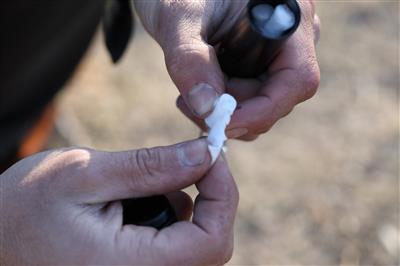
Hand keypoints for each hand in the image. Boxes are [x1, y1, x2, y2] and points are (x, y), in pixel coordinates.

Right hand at [0, 139, 238, 264]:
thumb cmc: (24, 208)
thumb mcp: (85, 175)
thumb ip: (149, 167)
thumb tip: (203, 154)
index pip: (211, 242)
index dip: (223, 194)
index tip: (210, 153)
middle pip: (209, 244)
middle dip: (206, 194)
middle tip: (184, 158)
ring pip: (194, 241)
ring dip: (179, 202)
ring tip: (132, 188)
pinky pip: (174, 245)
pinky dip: (167, 215)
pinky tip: (129, 204)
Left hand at [134, 0, 319, 140]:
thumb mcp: (179, 20)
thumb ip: (190, 61)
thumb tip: (207, 111)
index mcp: (286, 17)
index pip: (297, 79)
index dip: (263, 110)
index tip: (223, 124)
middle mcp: (290, 40)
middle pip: (277, 97)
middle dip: (233, 110)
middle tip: (187, 102)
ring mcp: (276, 54)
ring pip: (260, 103)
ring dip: (224, 109)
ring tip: (187, 90)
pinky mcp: (259, 65)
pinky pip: (250, 99)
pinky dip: (223, 105)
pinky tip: (198, 91)